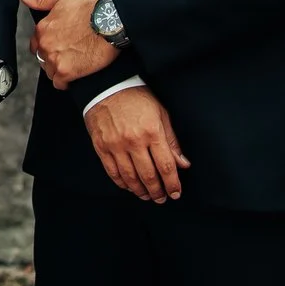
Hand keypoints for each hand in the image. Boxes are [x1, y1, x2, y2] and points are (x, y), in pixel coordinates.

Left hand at [17, 0, 116, 85]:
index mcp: (42, 29)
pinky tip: (77, 73)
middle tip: (71, 53)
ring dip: (60, 69)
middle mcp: (45, 45)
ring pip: (50, 71)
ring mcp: (54, 59)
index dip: (49, 44)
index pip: (36, 43)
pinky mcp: (66, 72)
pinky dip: (66, 82)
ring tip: (75, 62)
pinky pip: (59, 84)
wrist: (111, 23)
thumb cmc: (91, 9)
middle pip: (43, 58)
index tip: (61, 43)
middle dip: (54, 57)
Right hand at [84, 86, 188, 201]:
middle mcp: (133, 141)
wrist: (107, 86)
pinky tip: (129, 187)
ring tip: (147, 196)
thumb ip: (172, 141)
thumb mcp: (161, 114)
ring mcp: (115, 145)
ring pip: (130, 177)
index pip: (166, 166)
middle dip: (157, 191)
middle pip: (148, 176)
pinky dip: (122, 183)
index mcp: (152, 132)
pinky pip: (112, 171)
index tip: (175, 193)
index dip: (172, 183)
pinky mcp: (101, 146)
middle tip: (161, 199)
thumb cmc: (137, 98)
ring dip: (140, 191)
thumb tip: (183, 164)